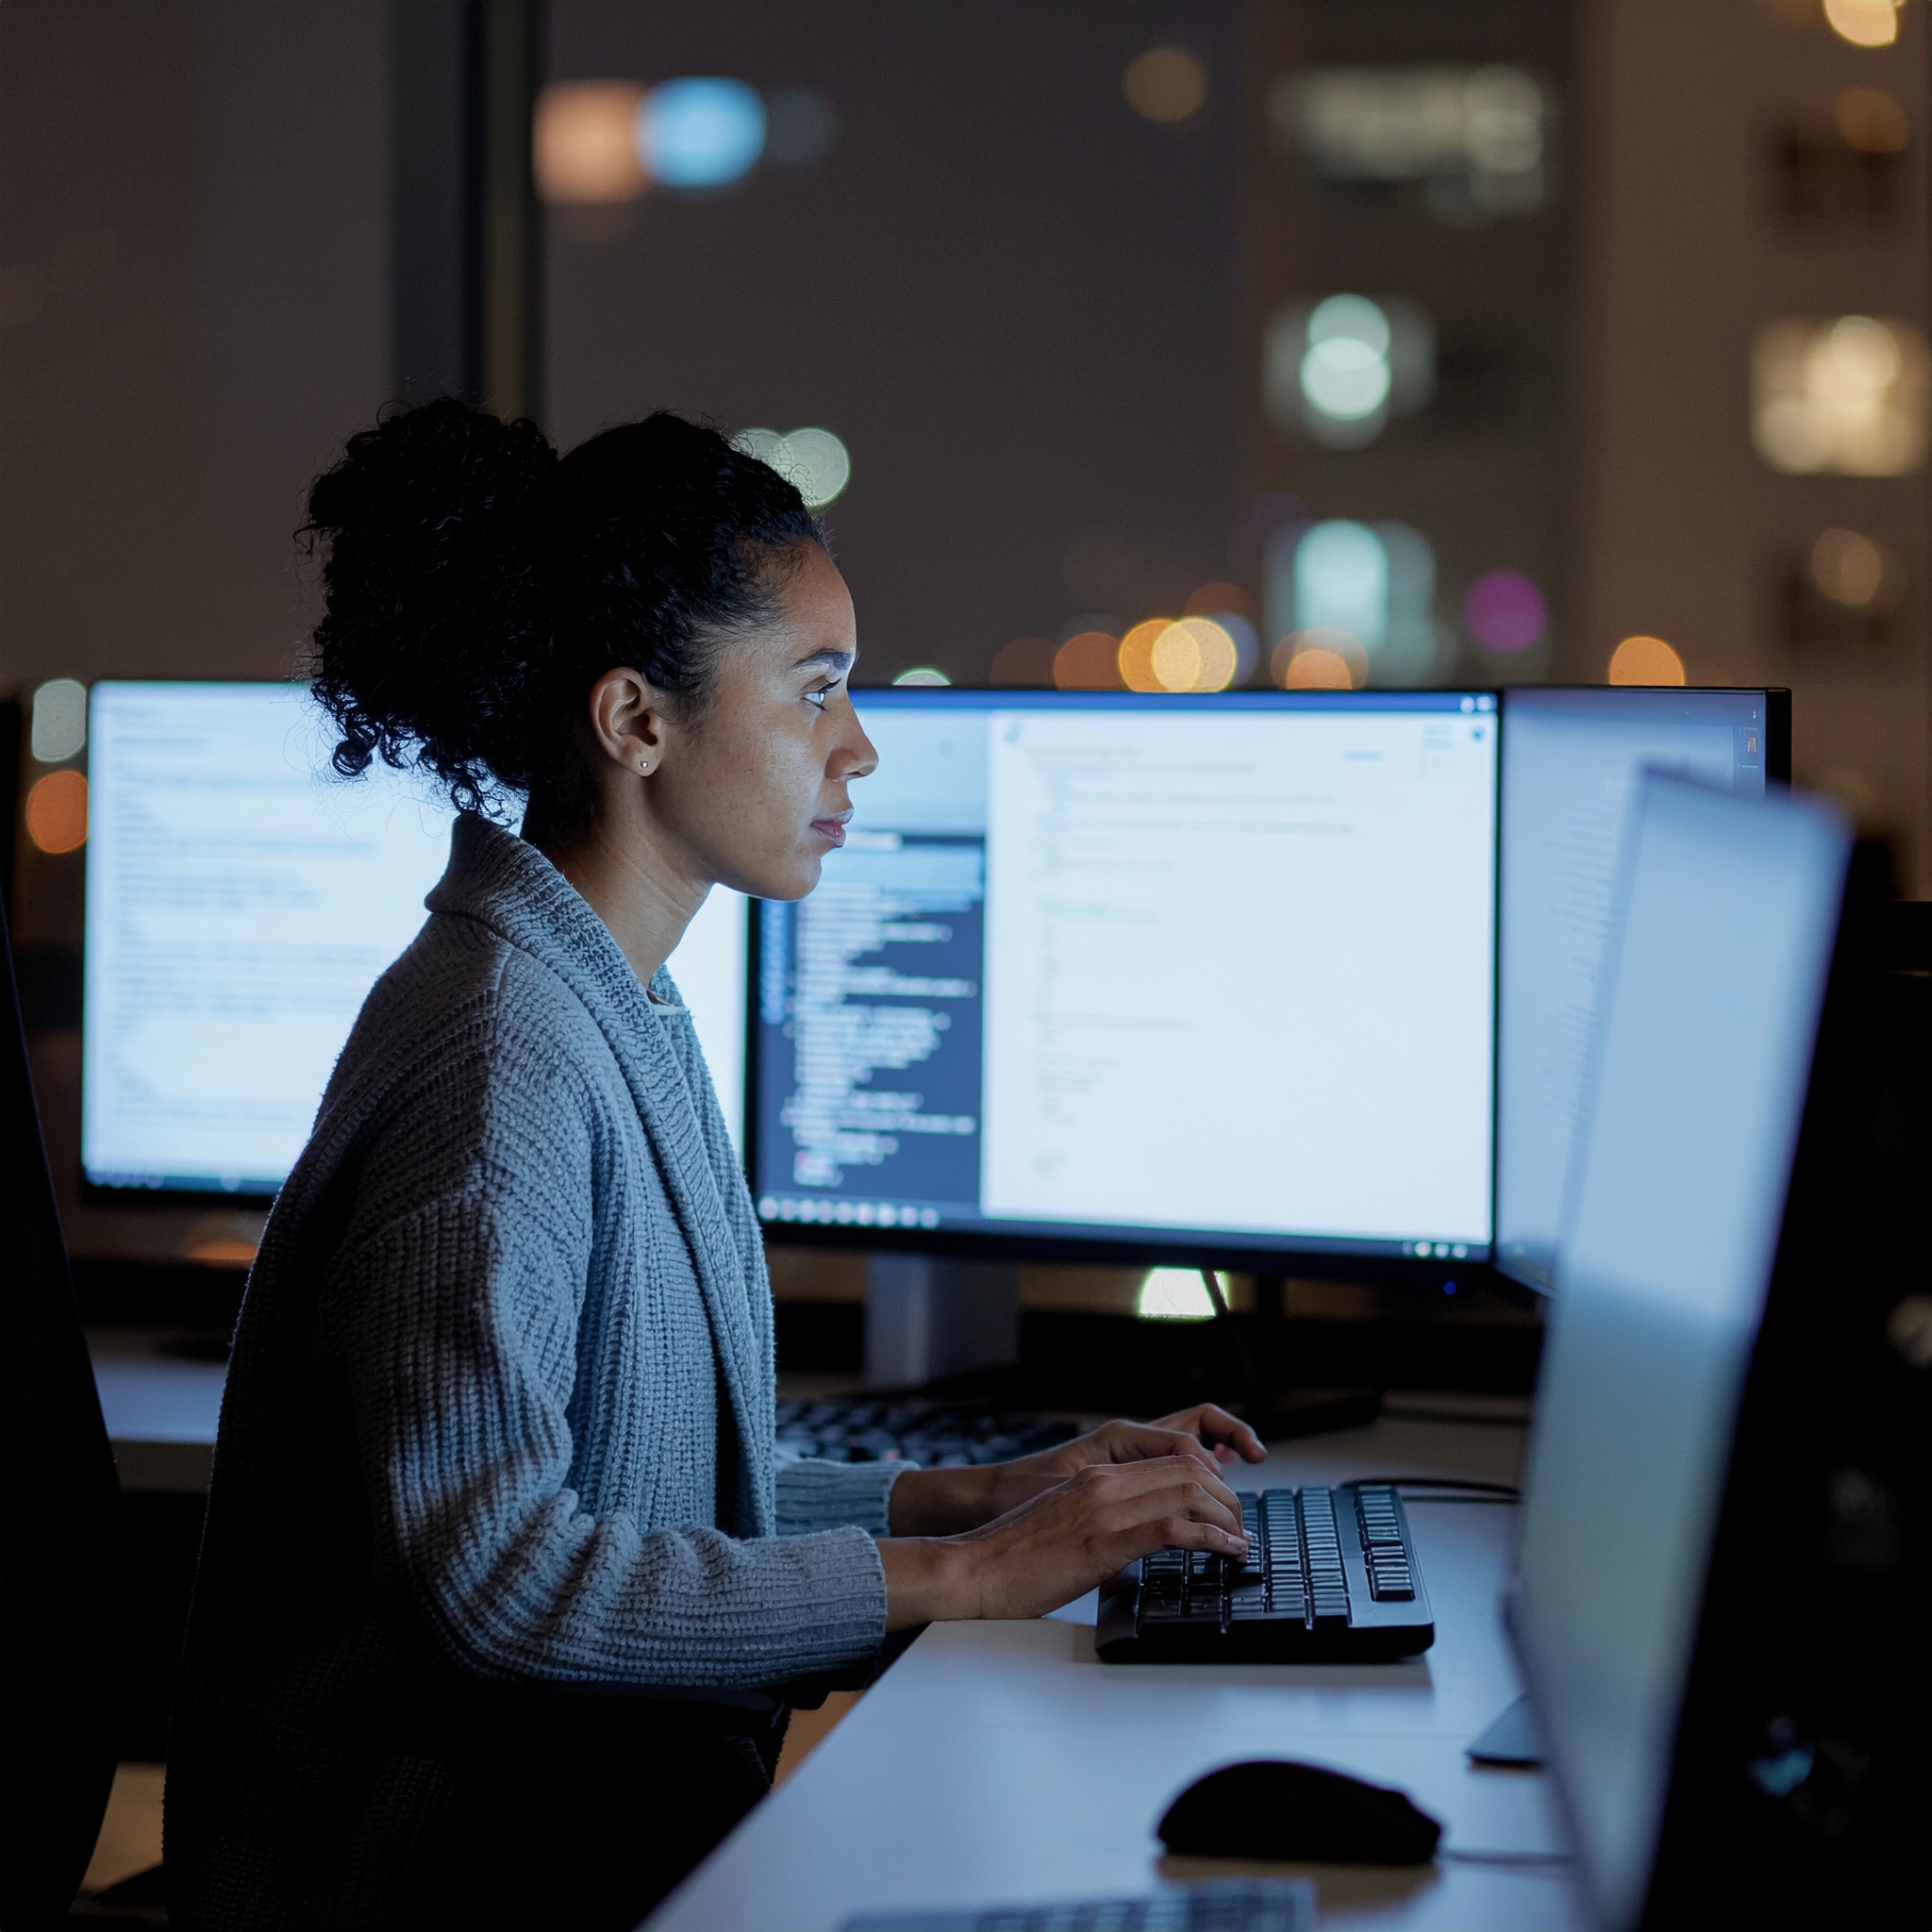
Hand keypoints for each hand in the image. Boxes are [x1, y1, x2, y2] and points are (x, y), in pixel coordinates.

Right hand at [887, 1403, 1265, 1534]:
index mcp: (1096, 1476)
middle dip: (1226, 1496)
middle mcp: (1104, 1482)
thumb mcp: (1066, 1527)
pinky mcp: (1105, 1540)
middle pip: (1188, 1469)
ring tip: (1241, 1540)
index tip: (1224, 1507)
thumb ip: (1103, 1524)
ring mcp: (1105, 1508)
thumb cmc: (1013, 1558)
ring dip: (1226, 1517)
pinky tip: (1227, 1552)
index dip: (1209, 1479)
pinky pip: (1173, 1528)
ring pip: (1189, 1492)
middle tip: (1241, 1525)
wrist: (973, 1569)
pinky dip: (1211, 1539)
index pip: (1170, 1460)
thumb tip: (1138, 1548)